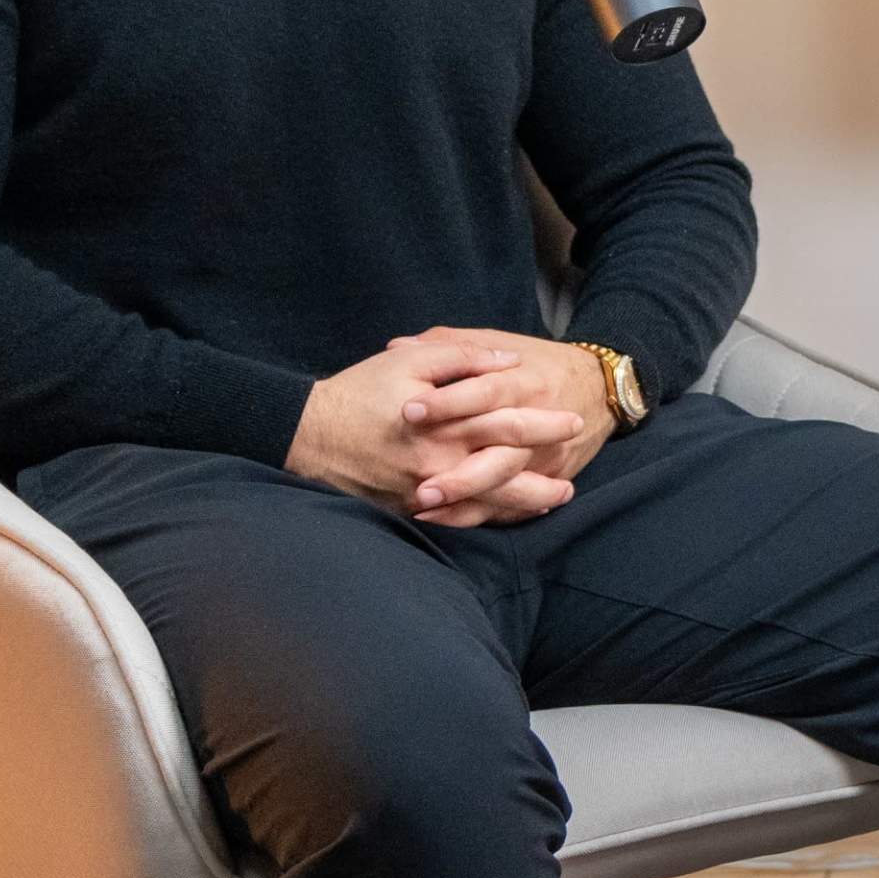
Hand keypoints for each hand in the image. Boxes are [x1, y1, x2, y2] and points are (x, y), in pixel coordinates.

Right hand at [288, 328, 608, 527]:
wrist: (305, 433)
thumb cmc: (360, 391)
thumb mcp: (410, 360)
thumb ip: (464, 357)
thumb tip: (508, 361)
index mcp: (445, 423)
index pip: (509, 425)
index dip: (545, 425)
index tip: (574, 422)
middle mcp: (438, 463)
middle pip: (505, 476)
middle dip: (542, 482)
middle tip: (570, 486)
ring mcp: (422, 491)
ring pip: (484, 506)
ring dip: (520, 507)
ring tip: (550, 503)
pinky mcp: (405, 508)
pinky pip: (453, 520)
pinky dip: (482, 519)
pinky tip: (501, 516)